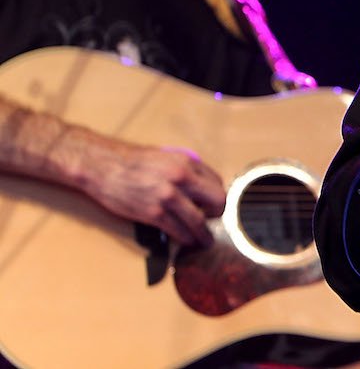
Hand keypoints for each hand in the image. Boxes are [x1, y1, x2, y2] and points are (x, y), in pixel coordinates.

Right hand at [77, 137, 225, 247]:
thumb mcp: (166, 157)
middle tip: (211, 221)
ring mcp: (168, 197)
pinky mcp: (153, 213)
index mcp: (187, 162)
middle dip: (217, 214)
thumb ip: (184, 170)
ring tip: (205, 241)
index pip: (217, 182)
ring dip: (204, 235)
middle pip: (217, 201)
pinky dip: (185, 239)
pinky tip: (186, 241)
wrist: (103, 167)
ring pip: (198, 222)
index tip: (212, 205)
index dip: (216, 196)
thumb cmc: (132, 161)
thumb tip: (198, 186)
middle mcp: (182, 178)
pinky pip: (178, 231)